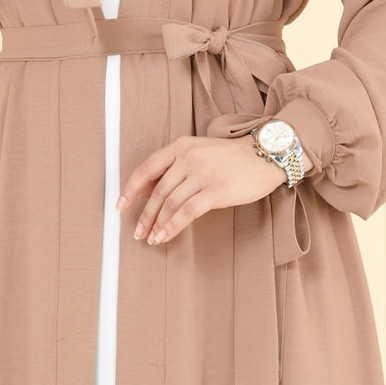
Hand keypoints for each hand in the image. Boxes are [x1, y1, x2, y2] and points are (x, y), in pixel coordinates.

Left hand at [115, 134, 290, 246]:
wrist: (265, 155)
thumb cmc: (230, 158)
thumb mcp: (198, 153)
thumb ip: (173, 168)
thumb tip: (145, 191)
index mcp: (181, 146)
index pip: (147, 168)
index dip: (130, 188)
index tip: (120, 206)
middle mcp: (189, 157)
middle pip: (158, 191)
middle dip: (144, 215)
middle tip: (137, 232)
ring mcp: (203, 173)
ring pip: (170, 203)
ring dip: (157, 224)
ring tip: (151, 238)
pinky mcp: (217, 190)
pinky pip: (187, 212)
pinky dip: (172, 227)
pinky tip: (165, 236)